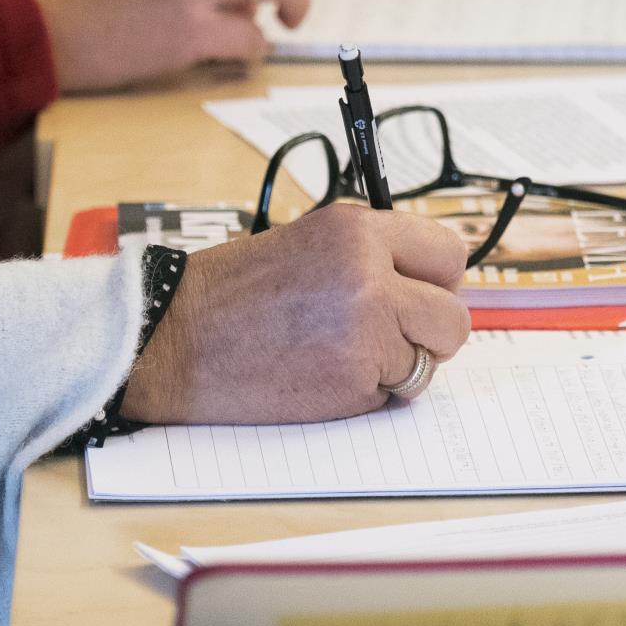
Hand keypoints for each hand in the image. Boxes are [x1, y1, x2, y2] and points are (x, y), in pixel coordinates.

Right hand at [121, 205, 471, 424]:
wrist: (172, 339)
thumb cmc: (227, 293)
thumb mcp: (306, 243)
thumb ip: (368, 256)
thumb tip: (423, 282)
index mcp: (357, 231)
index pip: (449, 253)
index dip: (438, 282)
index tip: (421, 294)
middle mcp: (370, 275)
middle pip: (453, 317)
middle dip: (428, 335)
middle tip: (388, 337)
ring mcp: (366, 331)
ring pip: (428, 362)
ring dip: (396, 367)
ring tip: (339, 354)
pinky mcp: (353, 382)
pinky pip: (392, 395)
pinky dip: (365, 394)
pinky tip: (318, 375)